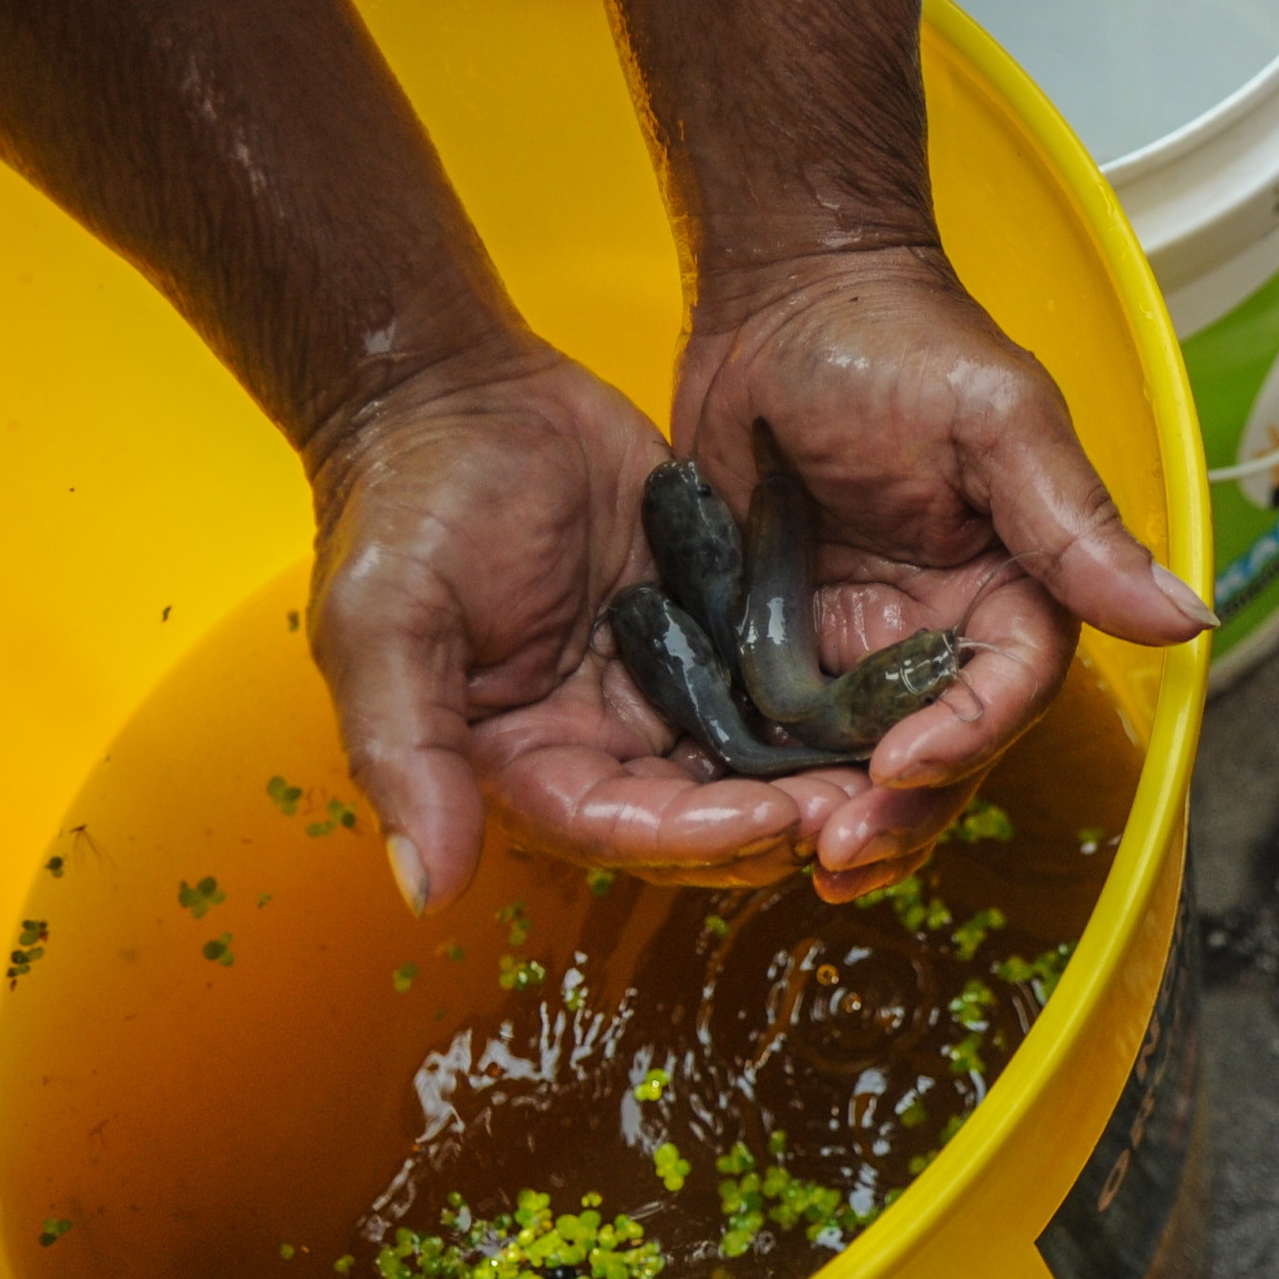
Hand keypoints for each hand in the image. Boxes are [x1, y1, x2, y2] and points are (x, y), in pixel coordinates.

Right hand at [307, 337, 849, 908]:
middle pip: (702, 811)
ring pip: (753, 757)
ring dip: (817, 769)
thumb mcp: (385, 623)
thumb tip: (424, 891)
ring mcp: (658, 686)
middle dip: (781, 816)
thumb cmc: (404, 502)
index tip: (772, 818)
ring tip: (892, 763)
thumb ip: (406, 755)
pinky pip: (775, 682)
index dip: (696, 835)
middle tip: (862, 806)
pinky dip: (823, 699)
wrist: (456, 387)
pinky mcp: (707, 632)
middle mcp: (595, 740)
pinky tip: (885, 697)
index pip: (620, 826)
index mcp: (521, 760)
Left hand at [673, 247, 1212, 900]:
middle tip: (835, 850)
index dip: (965, 739)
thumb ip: (1078, 530)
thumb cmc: (899, 334)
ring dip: (831, 811)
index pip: (1010, 691)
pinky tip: (721, 804)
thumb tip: (1189, 620)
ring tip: (783, 852)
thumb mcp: (1000, 426)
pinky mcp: (780, 635)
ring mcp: (859, 636)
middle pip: (939, 748)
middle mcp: (945, 625)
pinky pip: (778, 724)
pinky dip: (759, 771)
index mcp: (1015, 585)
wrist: (782, 287)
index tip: (900, 763)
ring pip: (859, 758)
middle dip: (896, 810)